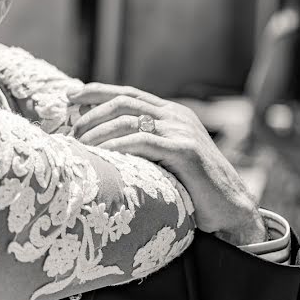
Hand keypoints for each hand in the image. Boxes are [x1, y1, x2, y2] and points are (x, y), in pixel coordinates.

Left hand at [68, 82, 266, 245]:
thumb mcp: (165, 155)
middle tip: (72, 132)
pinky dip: (117, 145)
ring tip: (81, 147)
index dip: (96, 91)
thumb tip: (101, 140)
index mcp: (169, 113)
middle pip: (123, 102)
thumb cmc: (192, 186)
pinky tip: (102, 154)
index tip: (69, 96)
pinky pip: (143, 142)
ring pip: (128, 120)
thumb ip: (143, 141)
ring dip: (98, 132)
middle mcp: (175, 116)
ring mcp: (181, 131)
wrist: (230, 208)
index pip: (127, 93)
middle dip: (91, 114)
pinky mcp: (185, 151)